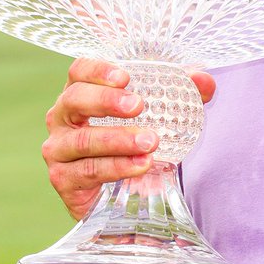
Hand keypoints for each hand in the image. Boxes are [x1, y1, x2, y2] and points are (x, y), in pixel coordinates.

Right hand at [42, 58, 215, 220]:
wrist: (123, 193)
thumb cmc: (134, 142)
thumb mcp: (160, 115)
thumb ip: (183, 94)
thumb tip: (205, 81)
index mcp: (81, 94)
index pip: (79, 71)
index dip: (98, 70)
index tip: (125, 76)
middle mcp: (62, 118)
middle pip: (74, 100)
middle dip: (106, 101)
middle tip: (138, 106)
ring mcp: (59, 149)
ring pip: (84, 140)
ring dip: (118, 139)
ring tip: (150, 142)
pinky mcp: (63, 178)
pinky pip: (89, 170)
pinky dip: (117, 167)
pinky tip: (141, 166)